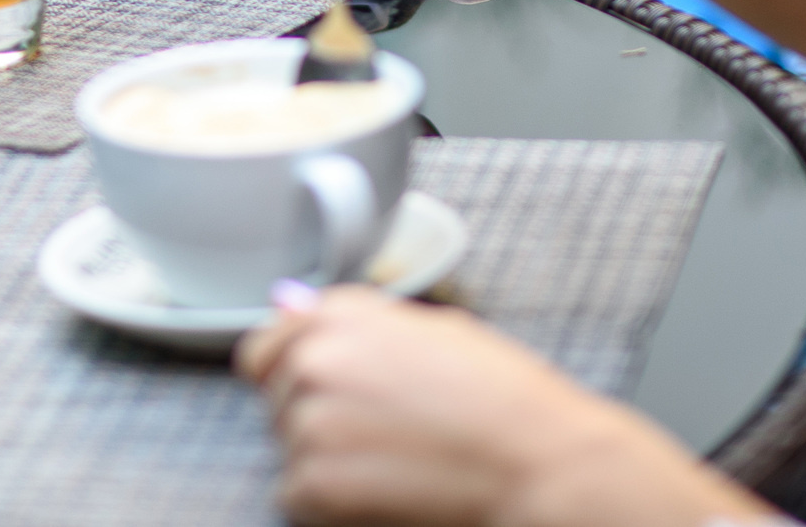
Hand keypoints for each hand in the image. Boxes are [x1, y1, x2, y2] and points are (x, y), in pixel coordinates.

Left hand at [236, 286, 769, 526]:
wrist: (537, 460)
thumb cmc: (503, 396)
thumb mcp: (432, 330)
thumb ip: (352, 319)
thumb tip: (287, 302)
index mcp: (341, 312)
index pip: (267, 345)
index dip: (291, 373)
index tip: (321, 394)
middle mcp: (315, 357)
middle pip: (280, 400)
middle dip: (318, 416)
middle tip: (385, 432)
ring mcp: (309, 420)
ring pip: (288, 448)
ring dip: (326, 459)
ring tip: (395, 459)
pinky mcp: (313, 482)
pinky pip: (295, 496)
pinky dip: (329, 503)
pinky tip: (385, 489)